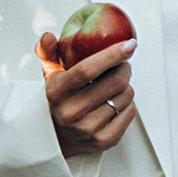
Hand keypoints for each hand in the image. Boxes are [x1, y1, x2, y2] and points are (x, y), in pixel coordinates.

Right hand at [41, 33, 137, 154]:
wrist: (56, 138)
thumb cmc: (58, 100)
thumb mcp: (50, 75)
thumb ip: (48, 52)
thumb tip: (47, 36)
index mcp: (57, 92)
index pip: (87, 69)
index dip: (112, 55)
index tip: (129, 44)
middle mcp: (71, 112)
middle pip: (115, 82)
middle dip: (125, 68)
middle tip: (122, 65)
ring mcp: (89, 129)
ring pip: (126, 96)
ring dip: (126, 86)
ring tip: (114, 86)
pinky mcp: (104, 140)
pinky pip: (130, 112)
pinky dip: (128, 104)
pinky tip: (115, 102)